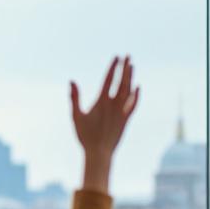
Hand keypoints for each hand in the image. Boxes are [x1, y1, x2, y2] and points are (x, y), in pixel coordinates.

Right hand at [70, 56, 139, 190]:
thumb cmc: (85, 135)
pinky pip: (133, 104)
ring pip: (128, 90)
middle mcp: (114, 104)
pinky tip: (138, 87)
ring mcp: (122, 111)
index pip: (109, 79)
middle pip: (121, 81)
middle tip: (127, 56)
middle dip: (124, 68)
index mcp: (101, 102)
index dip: (113, 67)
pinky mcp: (126, 119)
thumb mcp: (76, 116)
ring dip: (130, 77)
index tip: (116, 57)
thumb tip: (72, 81)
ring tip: (131, 66)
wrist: (99, 152)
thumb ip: (74, 98)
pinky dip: (136, 95)